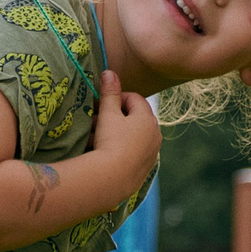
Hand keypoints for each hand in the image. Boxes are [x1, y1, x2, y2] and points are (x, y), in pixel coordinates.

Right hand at [87, 69, 160, 185]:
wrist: (112, 179)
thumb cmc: (110, 141)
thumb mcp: (107, 114)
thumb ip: (109, 93)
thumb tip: (109, 72)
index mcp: (148, 118)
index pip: (134, 98)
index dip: (115, 98)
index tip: (100, 105)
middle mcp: (155, 135)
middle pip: (134, 118)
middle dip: (114, 117)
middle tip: (95, 121)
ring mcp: (152, 153)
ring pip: (133, 136)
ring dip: (116, 134)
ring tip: (96, 139)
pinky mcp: (145, 169)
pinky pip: (133, 153)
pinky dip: (121, 150)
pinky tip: (106, 154)